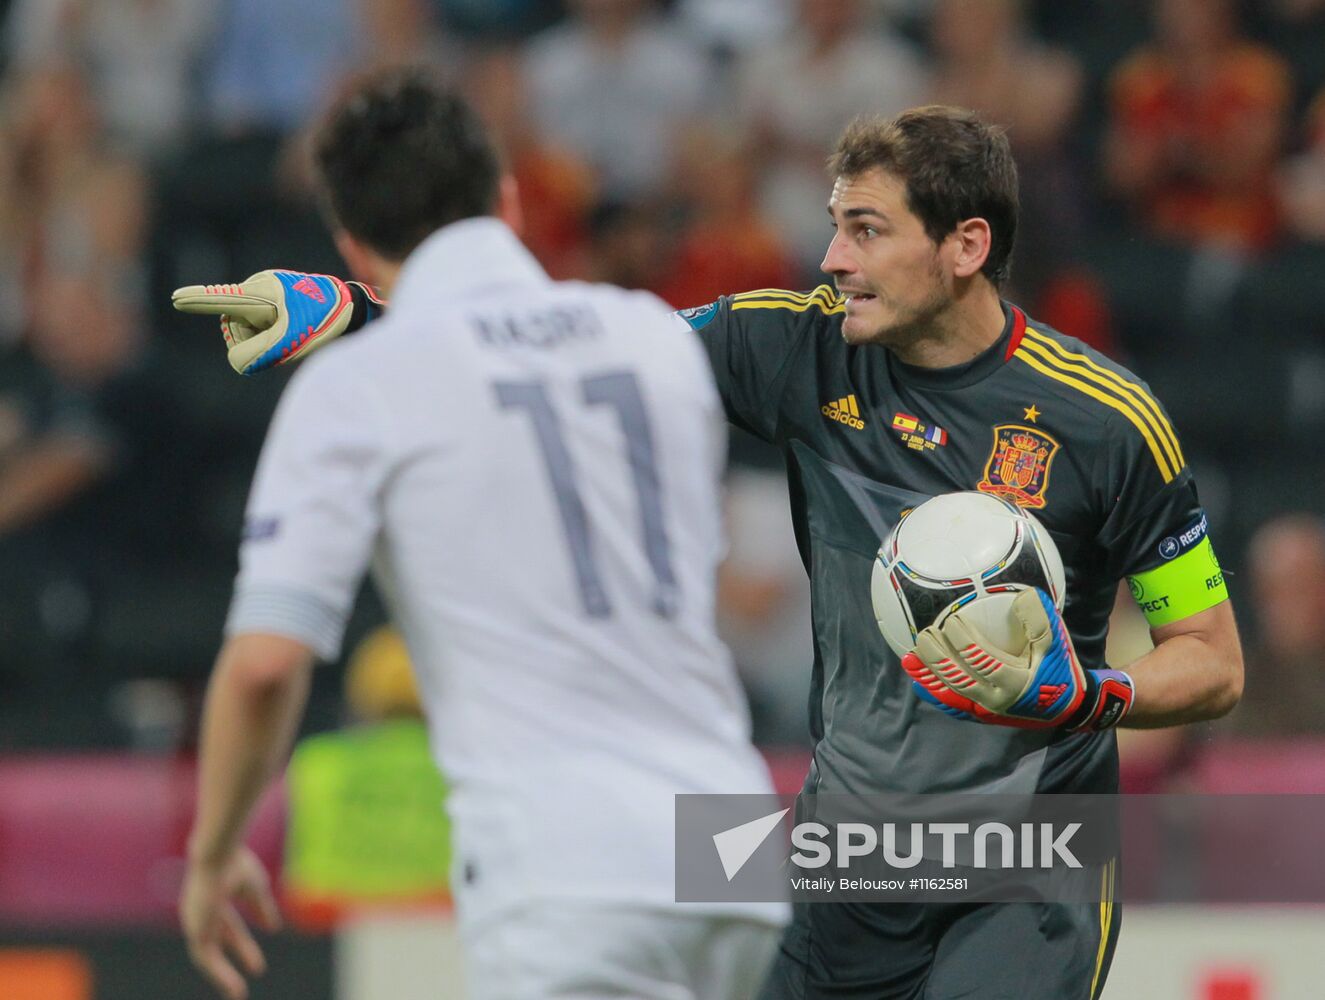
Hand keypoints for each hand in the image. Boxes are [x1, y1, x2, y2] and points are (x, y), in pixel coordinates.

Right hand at [172, 270, 373, 374]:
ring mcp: (260, 293)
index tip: (176, 298)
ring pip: (244, 330)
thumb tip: (237, 363)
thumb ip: (260, 356)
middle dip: (255, 340)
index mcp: (261, 292)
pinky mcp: (265, 301)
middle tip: (288, 334)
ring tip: (293, 329)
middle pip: (234, 328)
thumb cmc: (323, 321)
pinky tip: (289, 328)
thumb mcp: (293, 343)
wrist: (349, 306)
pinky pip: (255, 327)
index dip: (198, 300)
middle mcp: (255, 289)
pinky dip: (269, 335)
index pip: (223, 299)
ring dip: (264, 338)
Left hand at [180, 846, 282, 999]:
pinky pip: (204, 958)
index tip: (259, 962)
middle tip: (250, 977)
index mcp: (215, 898)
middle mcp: (202, 912)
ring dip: (222, 975)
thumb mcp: (256, 889)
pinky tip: (232, 984)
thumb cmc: (237, 865)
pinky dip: (218, 972)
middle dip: (235, 958)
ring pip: (207, 955)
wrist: (219, 855)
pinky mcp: (194, 928)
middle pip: (220, 941)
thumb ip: (262, 909)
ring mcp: (196, 920)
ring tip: (238, 994)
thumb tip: (273, 928)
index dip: (244, 945)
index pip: (230, 927)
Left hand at [902, 588, 1133, 730]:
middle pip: (959, 678)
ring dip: (928, 675)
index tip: (950, 621)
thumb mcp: (1056, 644)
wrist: (1066, 706)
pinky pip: (953, 706)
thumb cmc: (1059, 668)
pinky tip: (917, 681)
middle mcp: (996, 699)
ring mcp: (986, 710)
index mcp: (1014, 681)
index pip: (982, 660)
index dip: (963, 641)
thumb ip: (1040, 621)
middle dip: (937, 657)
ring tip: (908, 658)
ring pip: (951, 693)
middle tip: (923, 635)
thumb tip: (1025, 595)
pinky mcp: (981, 715)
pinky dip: (935, 694)